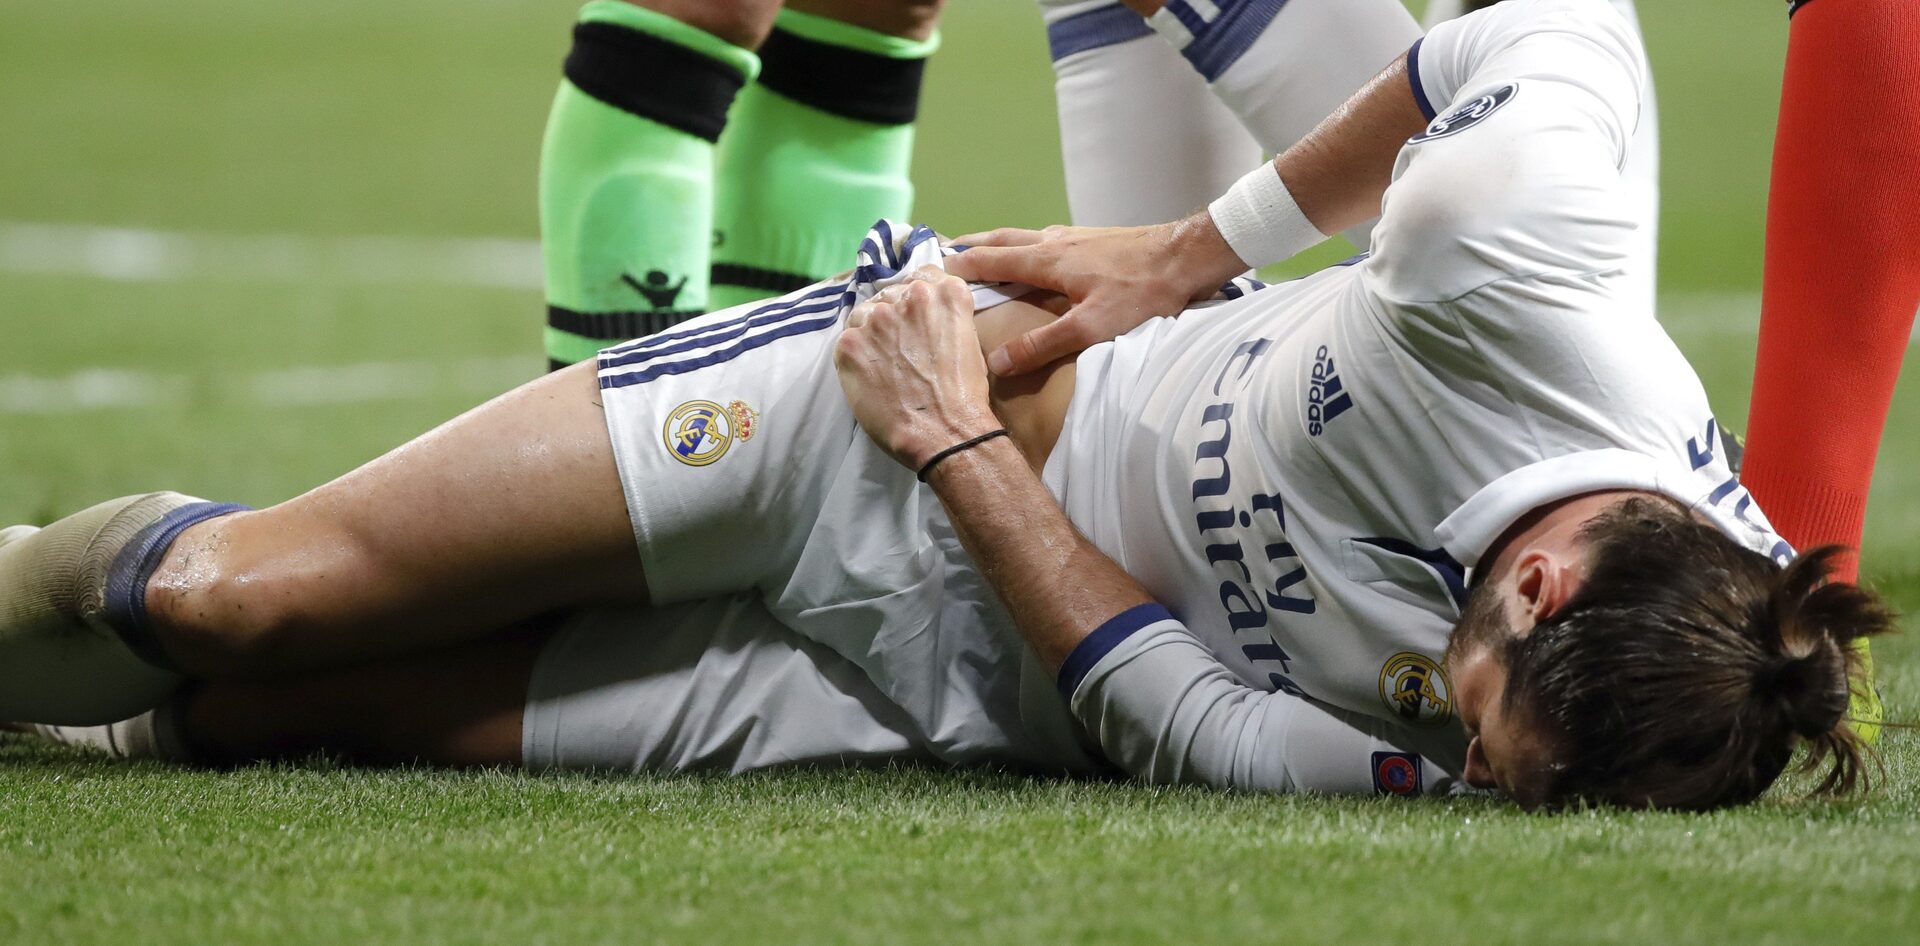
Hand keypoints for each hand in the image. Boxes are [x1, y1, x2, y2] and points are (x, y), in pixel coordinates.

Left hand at [834, 266, 1000, 470]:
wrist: (944, 433)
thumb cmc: (964, 397)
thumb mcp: (969, 342)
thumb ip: (947, 317)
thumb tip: (927, 317)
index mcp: (946, 293)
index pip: (922, 277)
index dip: (916, 299)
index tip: (915, 318)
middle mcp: (911, 296)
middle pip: (890, 295)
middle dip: (893, 317)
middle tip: (900, 349)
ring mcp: (877, 318)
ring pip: (865, 315)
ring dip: (872, 334)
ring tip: (884, 365)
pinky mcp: (851, 343)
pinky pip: (847, 341)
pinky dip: (856, 357)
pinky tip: (871, 377)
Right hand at [943, 216, 1245, 376]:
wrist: (1188, 258)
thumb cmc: (1142, 293)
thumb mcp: (1090, 328)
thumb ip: (1042, 345)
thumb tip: (996, 363)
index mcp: (1046, 261)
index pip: (990, 261)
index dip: (958, 265)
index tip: (929, 269)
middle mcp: (1054, 242)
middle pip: (1002, 241)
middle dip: (971, 246)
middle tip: (944, 250)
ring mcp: (1075, 237)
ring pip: (1024, 238)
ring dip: (997, 244)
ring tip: (981, 252)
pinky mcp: (1094, 240)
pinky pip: (1046, 240)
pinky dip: (1026, 246)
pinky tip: (1037, 257)